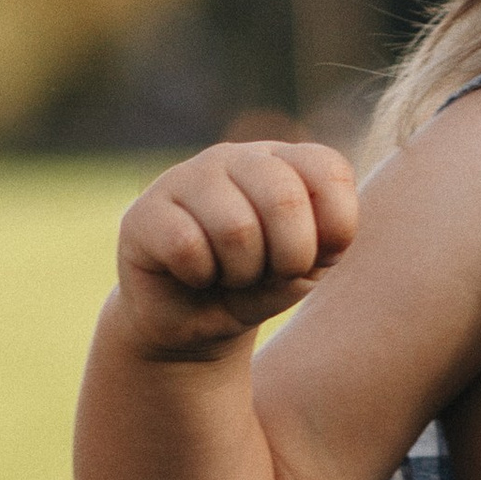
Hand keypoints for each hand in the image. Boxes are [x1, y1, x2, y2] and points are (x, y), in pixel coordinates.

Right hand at [113, 139, 358, 354]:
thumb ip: (324, 244)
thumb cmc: (256, 287)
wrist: (193, 321)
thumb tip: (322, 231)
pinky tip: (193, 274)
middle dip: (289, 258)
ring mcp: (187, 177)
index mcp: (283, 161)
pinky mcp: (145, 211)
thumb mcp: (304, 271)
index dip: (335, 229)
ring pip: (235, 227)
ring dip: (241, 272)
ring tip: (229, 274)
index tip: (314, 257)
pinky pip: (186, 246)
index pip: (329, 171)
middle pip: (284, 198)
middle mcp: (236, 157)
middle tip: (271, 273)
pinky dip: (200, 276)